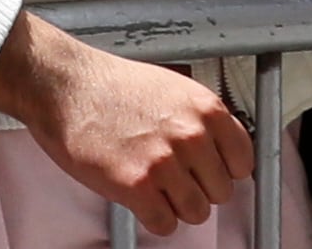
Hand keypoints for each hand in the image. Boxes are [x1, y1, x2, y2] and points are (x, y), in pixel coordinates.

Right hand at [0, 12, 254, 232]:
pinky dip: (155, 219)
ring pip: (196, 212)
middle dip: (200, 189)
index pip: (243, 160)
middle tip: (177, 180)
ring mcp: (165, 163)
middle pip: (222, 191)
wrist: (68, 88)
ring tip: (158, 190)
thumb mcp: (174, 89)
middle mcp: (192, 136)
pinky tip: (143, 201)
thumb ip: (201, 120)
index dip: (226, 170)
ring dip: (178, 207)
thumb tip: (220, 149)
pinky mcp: (137, 187)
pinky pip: (165, 224)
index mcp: (206, 109)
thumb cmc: (113, 86)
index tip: (213, 172)